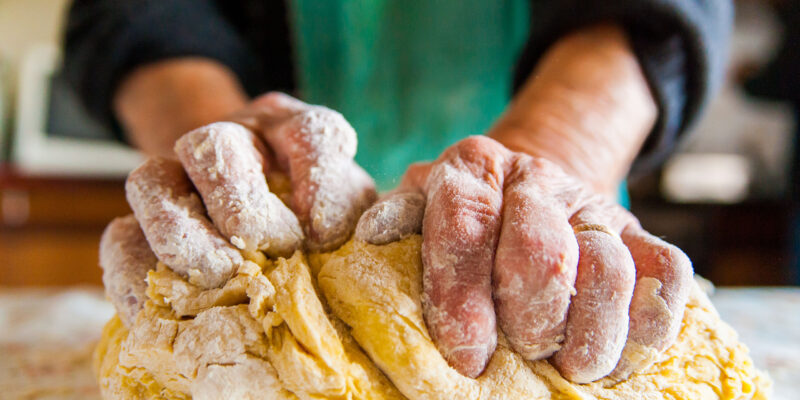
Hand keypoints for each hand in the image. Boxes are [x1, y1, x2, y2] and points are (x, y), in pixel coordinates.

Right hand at [100, 93, 375, 322]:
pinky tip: (162, 309)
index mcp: (294, 130)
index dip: (319, 179)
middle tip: (271, 254)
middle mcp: (232, 139)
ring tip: (222, 278)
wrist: (262, 228)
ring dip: (183, 238)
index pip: (311, 132)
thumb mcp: (356, 210)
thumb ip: (378, 216)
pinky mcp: (144, 221)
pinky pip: (118, 240)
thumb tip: (375, 235)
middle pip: (214, 146)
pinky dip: (137, 277)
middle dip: (242, 209)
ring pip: (150, 180)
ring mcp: (177, 172)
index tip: (327, 235)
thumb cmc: (323, 222)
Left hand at [355, 136, 692, 382]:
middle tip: (518, 354)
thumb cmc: (462, 224)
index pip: (464, 222)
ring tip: (567, 368)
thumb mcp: (418, 212)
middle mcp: (535, 178)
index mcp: (471, 168)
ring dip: (587, 335)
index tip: (464, 357)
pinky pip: (666, 277)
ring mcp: (595, 206)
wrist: (533, 196)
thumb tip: (368, 237)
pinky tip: (614, 355)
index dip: (462, 296)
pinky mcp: (644, 236)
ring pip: (607, 269)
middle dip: (528, 320)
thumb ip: (396, 222)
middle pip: (540, 250)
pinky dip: (645, 327)